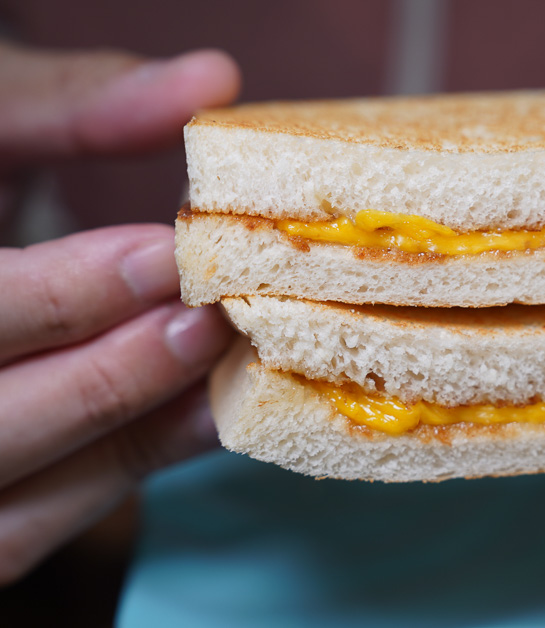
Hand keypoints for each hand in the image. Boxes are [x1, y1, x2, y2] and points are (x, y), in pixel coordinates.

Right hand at [0, 43, 238, 583]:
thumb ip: (73, 105)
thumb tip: (213, 79)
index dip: (57, 297)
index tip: (164, 256)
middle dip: (103, 379)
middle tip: (208, 327)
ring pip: (8, 502)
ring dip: (126, 440)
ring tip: (225, 383)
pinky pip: (29, 525)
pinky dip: (117, 474)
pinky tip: (201, 422)